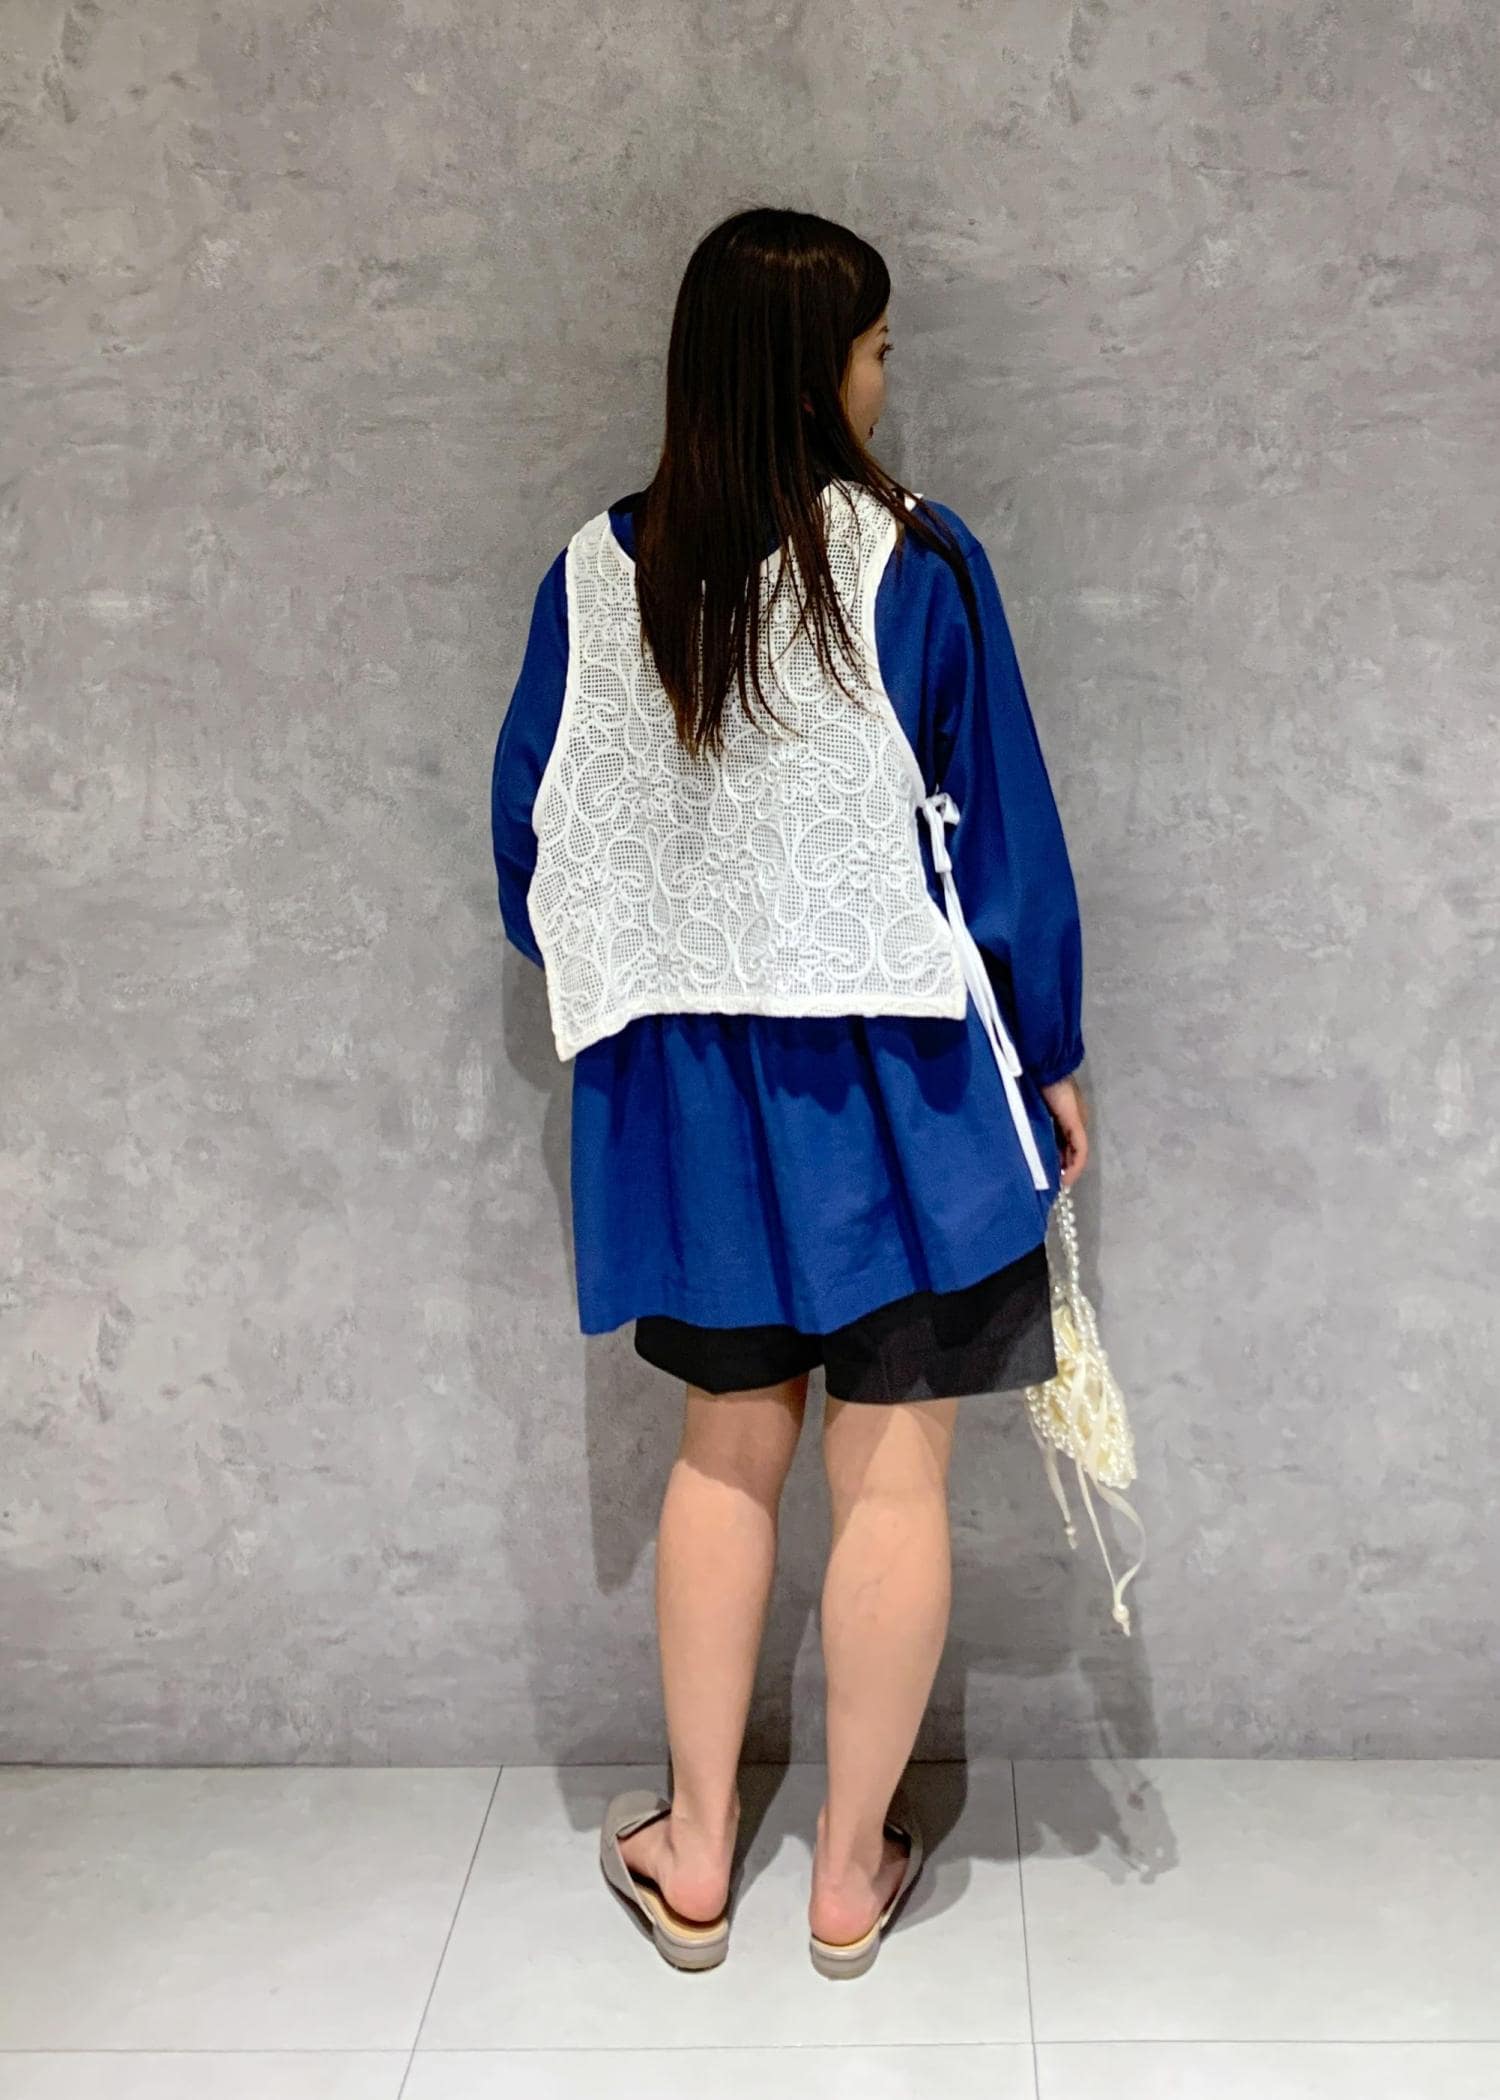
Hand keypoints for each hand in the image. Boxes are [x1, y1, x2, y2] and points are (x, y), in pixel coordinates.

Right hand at [1039, 1073, 1088, 1188]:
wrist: (1042, 1065)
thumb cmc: (1031, 1082)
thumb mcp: (1030, 1106)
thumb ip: (1031, 1122)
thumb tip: (1022, 1139)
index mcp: (1063, 1114)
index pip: (1062, 1141)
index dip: (1054, 1158)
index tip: (1042, 1172)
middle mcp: (1074, 1120)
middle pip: (1070, 1149)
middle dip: (1060, 1167)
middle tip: (1047, 1183)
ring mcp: (1077, 1122)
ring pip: (1076, 1153)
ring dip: (1067, 1170)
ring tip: (1056, 1185)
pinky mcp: (1076, 1124)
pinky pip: (1080, 1151)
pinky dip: (1074, 1166)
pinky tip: (1065, 1178)